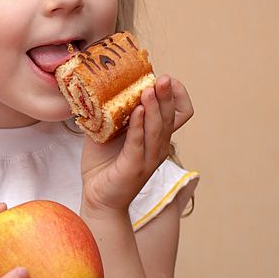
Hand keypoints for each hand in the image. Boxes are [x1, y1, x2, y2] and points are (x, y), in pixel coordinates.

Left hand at [80, 75, 193, 215]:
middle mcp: (158, 147)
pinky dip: (138, 126)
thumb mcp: (108, 133)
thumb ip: (109, 113)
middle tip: (163, 78)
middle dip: (167, 96)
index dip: (175, 96)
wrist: (97, 199)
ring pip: (159, 129)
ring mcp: (149, 158)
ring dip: (155, 108)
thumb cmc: (104, 167)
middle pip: (171, 117)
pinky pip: (139, 143)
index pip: (180, 113)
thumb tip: (99, 86)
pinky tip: (135, 111)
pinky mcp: (134, 167)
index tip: (162, 80)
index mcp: (156, 137)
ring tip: (149, 90)